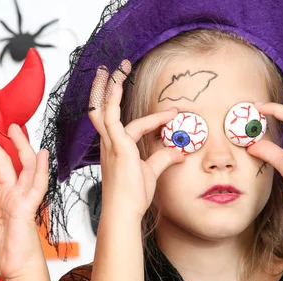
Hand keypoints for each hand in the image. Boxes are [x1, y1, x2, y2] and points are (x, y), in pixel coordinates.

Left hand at [0, 123, 48, 280]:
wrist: (16, 273)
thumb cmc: (1, 260)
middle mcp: (11, 197)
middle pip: (0, 163)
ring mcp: (21, 199)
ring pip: (22, 166)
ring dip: (18, 146)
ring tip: (11, 127)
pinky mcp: (28, 207)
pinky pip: (37, 185)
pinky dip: (41, 169)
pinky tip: (43, 153)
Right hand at [88, 61, 183, 218]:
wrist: (124, 211)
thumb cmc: (132, 196)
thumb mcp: (152, 172)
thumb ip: (164, 159)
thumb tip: (180, 151)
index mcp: (117, 150)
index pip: (133, 127)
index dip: (155, 120)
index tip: (173, 115)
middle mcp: (110, 144)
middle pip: (102, 110)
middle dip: (105, 90)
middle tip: (110, 70)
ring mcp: (111, 144)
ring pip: (104, 109)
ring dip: (110, 88)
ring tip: (115, 68)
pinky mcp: (116, 146)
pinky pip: (111, 117)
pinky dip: (114, 100)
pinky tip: (118, 85)